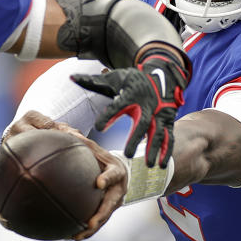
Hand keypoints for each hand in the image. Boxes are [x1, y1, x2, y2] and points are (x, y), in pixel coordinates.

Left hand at [4, 110, 127, 240]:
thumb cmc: (99, 155)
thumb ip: (80, 140)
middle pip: (111, 204)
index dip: (108, 178)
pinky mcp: (107, 210)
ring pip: (104, 217)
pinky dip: (86, 230)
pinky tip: (70, 235)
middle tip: (89, 222)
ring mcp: (114, 201)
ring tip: (77, 236)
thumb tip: (60, 130)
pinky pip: (97, 221)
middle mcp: (118, 188)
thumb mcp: (93, 147)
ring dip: (92, 228)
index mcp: (116, 170)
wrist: (116, 169)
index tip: (98, 183)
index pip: (114, 174)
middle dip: (101, 215)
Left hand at [71, 48, 188, 167]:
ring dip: (154, 149)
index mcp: (130, 94)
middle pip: (141, 123)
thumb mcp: (113, 79)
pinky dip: (166, 150)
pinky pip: (168, 136)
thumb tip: (72, 77)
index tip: (98, 128)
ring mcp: (159, 113)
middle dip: (135, 139)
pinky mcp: (168, 120)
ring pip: (158, 132)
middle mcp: (147, 104)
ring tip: (150, 165)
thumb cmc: (130, 80)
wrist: (160, 74)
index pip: (118, 106)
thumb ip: (93, 81)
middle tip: (127, 155)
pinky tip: (162, 165)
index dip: (108, 116)